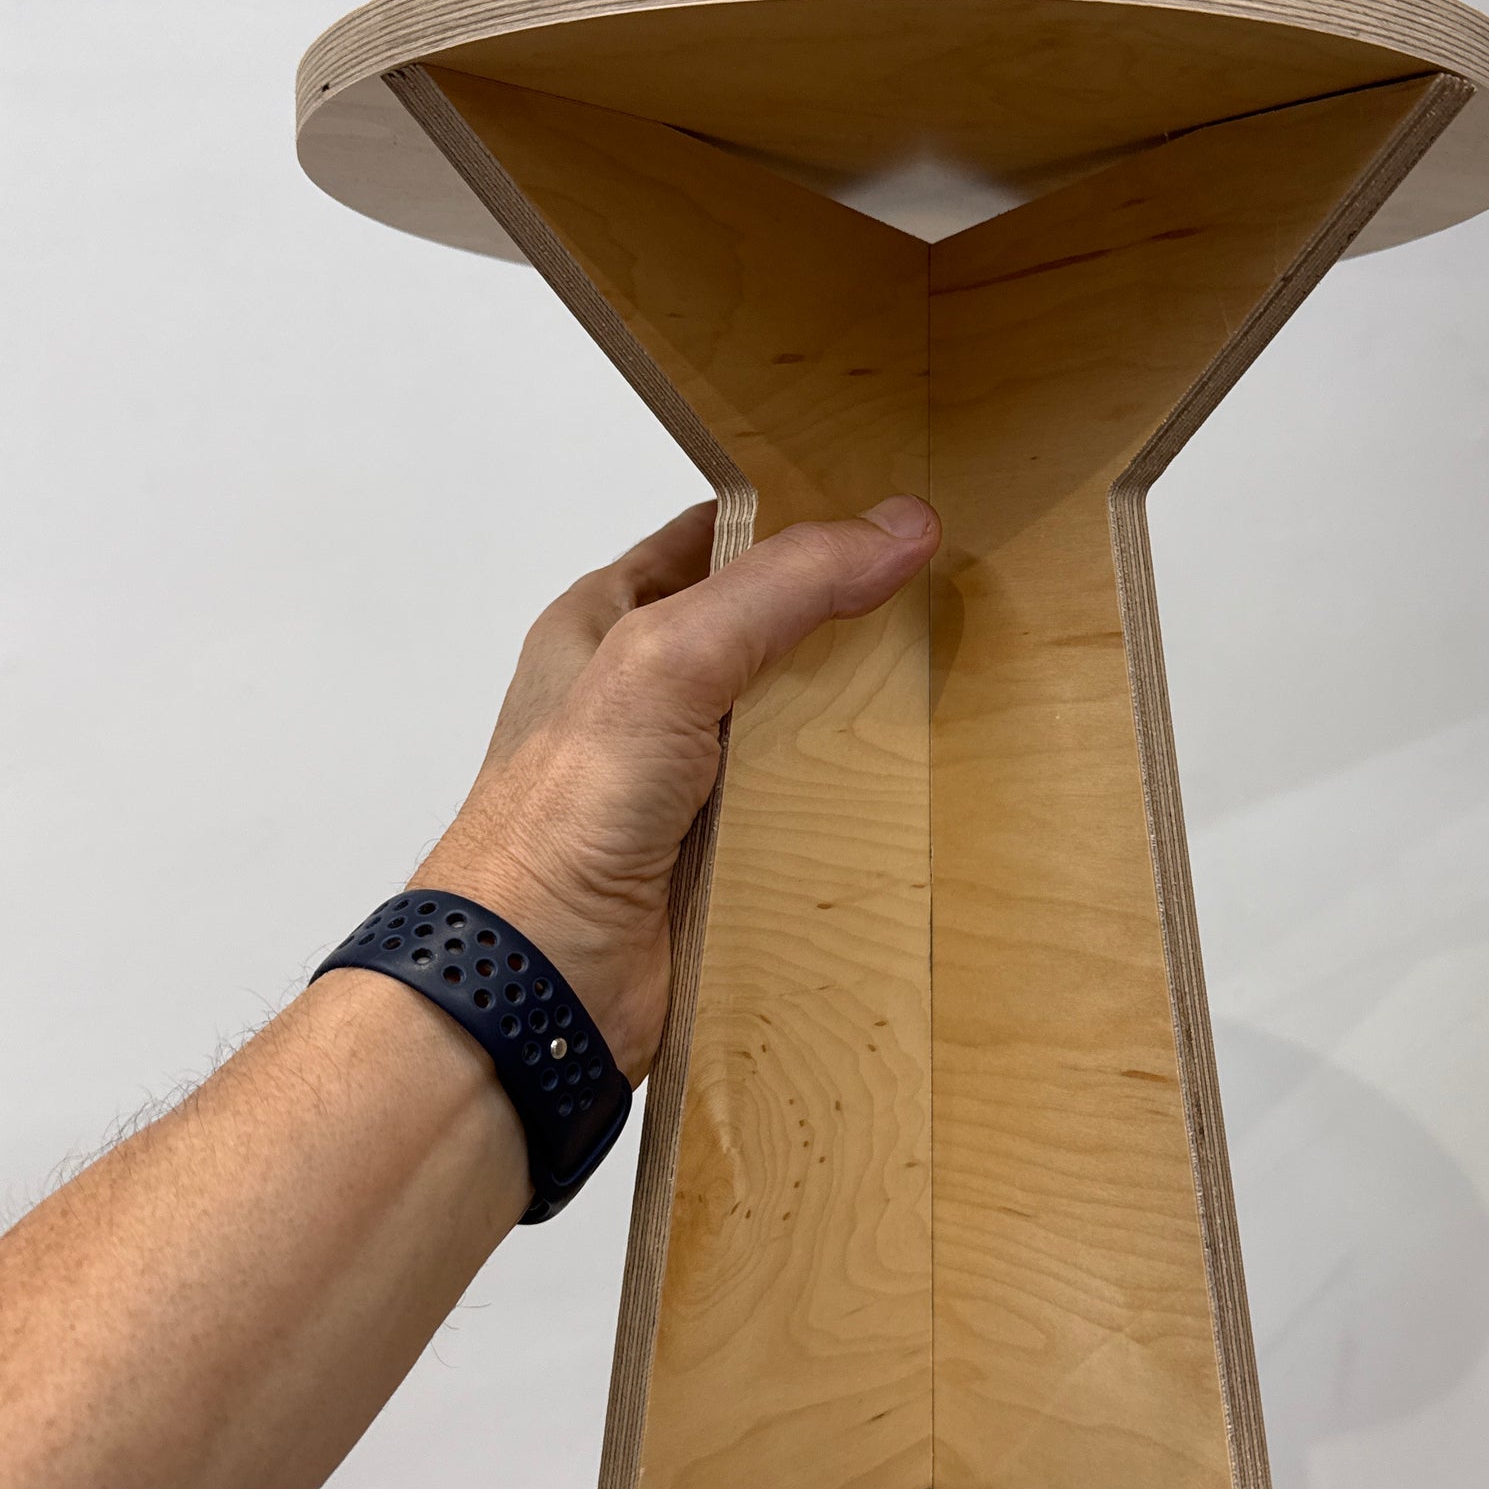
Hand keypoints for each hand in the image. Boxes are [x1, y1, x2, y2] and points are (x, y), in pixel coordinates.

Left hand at [416, 493, 939, 1082]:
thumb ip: (779, 587)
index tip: (881, 507)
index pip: (711, 539)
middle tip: (939, 594)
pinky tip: (915, 788)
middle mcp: (646, 698)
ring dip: (860, 719)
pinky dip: (854, 807)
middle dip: (844, 619)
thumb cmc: (559, 817)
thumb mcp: (667, 659)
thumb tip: (895, 528)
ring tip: (950, 683)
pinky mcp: (723, 858)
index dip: (790, 516)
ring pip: (796, 726)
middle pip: (767, 634)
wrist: (538, 981)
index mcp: (606, 625)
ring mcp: (687, 781)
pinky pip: (806, 815)